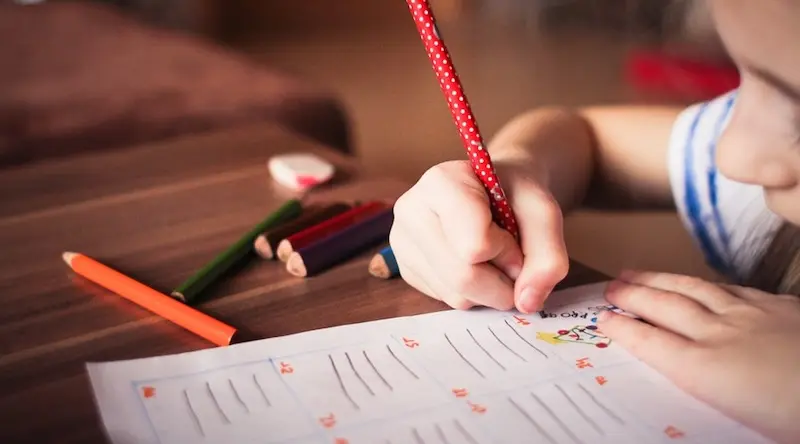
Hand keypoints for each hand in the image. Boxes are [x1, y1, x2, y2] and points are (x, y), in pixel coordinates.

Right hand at [389, 159, 568, 312]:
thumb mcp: (543, 213)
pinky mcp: (405, 268)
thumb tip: (526, 303)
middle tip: (512, 259)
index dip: (507, 251)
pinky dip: (472, 293)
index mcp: (440, 182)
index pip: (474, 246)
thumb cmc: (515, 195)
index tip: (513, 234)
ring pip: (455, 295)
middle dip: (501, 280)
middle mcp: (410, 210)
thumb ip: (548, 255)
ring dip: (489, 290)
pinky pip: (446, 300)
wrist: (494, 191)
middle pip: (463, 277)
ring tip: (491, 257)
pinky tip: (473, 264)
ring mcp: (402, 241)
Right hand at [597, 270, 799, 443]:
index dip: (624, 328)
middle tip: (611, 286)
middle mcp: (722, 336)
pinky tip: (700, 283)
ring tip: (638, 273)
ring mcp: (752, 316)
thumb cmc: (793, 416)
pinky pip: (732, 288)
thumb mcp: (740, 421)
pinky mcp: (781, 308)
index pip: (651, 342)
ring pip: (694, 290)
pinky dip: (705, 284)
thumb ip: (706, 392)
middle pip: (666, 307)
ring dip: (660, 281)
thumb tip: (684, 378)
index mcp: (707, 370)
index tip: (603, 319)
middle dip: (633, 295)